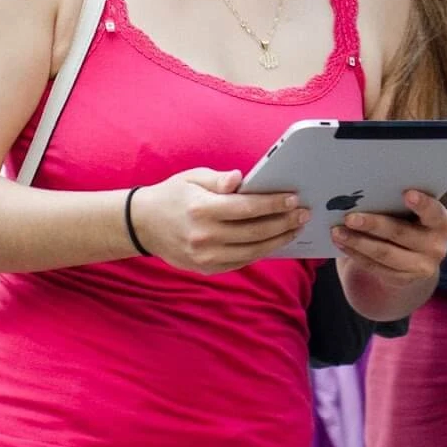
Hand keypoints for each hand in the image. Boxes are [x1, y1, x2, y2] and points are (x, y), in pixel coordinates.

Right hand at [129, 168, 309, 274]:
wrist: (143, 225)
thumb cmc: (172, 195)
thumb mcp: (193, 178)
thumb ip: (219, 180)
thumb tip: (242, 179)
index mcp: (202, 209)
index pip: (247, 208)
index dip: (273, 204)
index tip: (293, 198)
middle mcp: (204, 236)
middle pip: (254, 232)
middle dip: (283, 222)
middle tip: (303, 214)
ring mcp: (205, 256)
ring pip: (251, 251)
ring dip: (277, 240)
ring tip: (295, 229)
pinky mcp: (206, 268)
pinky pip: (240, 261)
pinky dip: (260, 252)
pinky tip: (274, 242)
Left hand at [331, 188, 446, 285]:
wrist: (416, 255)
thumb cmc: (410, 218)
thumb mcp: (415, 210)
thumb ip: (400, 201)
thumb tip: (366, 189)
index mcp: (442, 223)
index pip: (434, 212)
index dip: (422, 204)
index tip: (406, 193)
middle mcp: (436, 247)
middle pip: (401, 234)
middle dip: (373, 225)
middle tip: (350, 217)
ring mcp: (420, 267)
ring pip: (384, 254)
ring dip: (358, 242)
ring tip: (337, 231)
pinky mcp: (402, 280)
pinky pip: (375, 267)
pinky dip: (356, 254)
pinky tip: (341, 243)